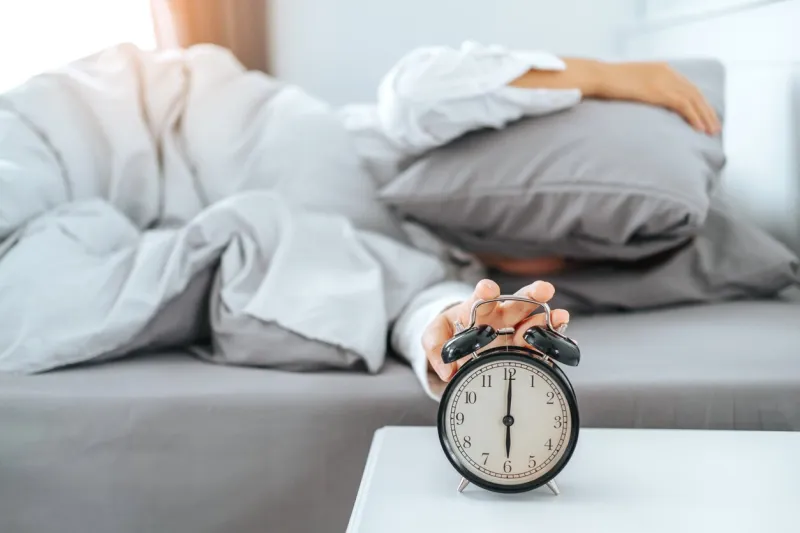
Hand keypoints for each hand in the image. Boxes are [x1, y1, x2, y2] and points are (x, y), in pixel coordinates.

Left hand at [421, 279, 569, 381]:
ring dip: (546, 320)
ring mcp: (514, 331)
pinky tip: (562, 339)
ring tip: (561, 317)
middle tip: (544, 289)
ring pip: (533, 322)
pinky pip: (539, 345)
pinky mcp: (523, 348)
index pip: (480, 298)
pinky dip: (551, 341)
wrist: (461, 344)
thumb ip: (435, 346)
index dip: (485, 291)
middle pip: (516, 303)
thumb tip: (447, 369)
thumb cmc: (450, 333)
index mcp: (477, 309)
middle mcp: (500, 316)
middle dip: (530, 295)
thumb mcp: (435, 336)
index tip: (488, 288)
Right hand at [509, 58, 720, 134]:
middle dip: (706, 110)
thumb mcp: (629, 84)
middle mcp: (667, 72)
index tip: (704, 115)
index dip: (698, 102)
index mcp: (661, 68)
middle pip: (695, 92)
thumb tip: (642, 104)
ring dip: (704, 117)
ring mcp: (664, 81)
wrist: (598, 77)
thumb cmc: (606, 84)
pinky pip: (684, 105)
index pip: (687, 86)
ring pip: (694, 99)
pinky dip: (694, 117)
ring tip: (710, 132)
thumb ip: (641, 90)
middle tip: (714, 127)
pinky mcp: (660, 91)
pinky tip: (699, 128)